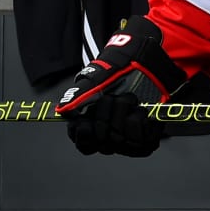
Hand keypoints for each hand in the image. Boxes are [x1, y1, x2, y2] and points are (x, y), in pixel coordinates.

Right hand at [56, 16, 187, 155]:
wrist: (146, 65)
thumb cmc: (118, 72)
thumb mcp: (96, 78)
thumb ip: (78, 93)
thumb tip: (63, 109)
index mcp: (94, 125)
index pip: (84, 145)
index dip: (84, 136)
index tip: (84, 123)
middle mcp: (111, 137)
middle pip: (103, 140)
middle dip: (106, 115)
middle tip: (111, 98)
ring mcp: (128, 140)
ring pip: (120, 140)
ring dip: (123, 113)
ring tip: (128, 99)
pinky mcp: (146, 140)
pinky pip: (141, 139)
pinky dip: (139, 118)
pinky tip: (139, 109)